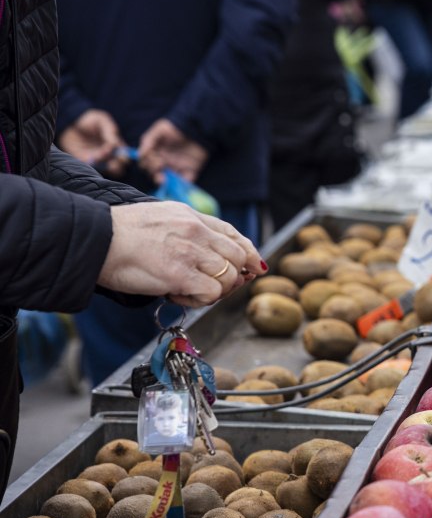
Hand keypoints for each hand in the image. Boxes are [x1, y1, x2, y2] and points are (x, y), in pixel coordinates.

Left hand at [57, 109, 123, 170]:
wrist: (70, 124)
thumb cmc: (89, 120)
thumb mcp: (101, 120)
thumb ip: (110, 131)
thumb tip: (115, 145)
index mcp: (116, 145)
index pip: (126, 155)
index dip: (125, 155)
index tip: (118, 149)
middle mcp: (110, 154)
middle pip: (121, 166)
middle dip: (118, 163)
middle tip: (108, 153)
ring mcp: (99, 160)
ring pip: (110, 169)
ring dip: (106, 164)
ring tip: (98, 154)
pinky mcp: (88, 162)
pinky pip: (95, 169)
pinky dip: (95, 166)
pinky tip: (91, 157)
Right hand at [97, 202, 266, 307]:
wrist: (95, 239)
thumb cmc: (121, 233)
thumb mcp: (161, 217)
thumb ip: (187, 230)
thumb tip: (210, 252)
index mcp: (192, 217)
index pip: (234, 235)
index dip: (248, 254)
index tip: (251, 267)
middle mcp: (196, 232)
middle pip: (238, 259)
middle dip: (233, 277)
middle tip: (210, 286)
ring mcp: (190, 253)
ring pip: (229, 278)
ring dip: (214, 291)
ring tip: (186, 289)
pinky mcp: (180, 275)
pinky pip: (211, 293)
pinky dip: (200, 300)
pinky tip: (178, 295)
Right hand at [138, 119, 207, 183]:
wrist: (197, 128)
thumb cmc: (176, 127)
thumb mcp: (160, 130)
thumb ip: (148, 141)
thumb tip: (140, 154)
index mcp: (156, 154)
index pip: (146, 164)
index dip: (147, 163)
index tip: (152, 158)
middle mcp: (165, 162)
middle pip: (154, 173)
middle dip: (154, 172)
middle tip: (160, 165)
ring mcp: (176, 168)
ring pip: (167, 180)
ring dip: (163, 181)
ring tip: (163, 180)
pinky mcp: (190, 171)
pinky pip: (185, 181)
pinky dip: (181, 185)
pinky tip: (178, 182)